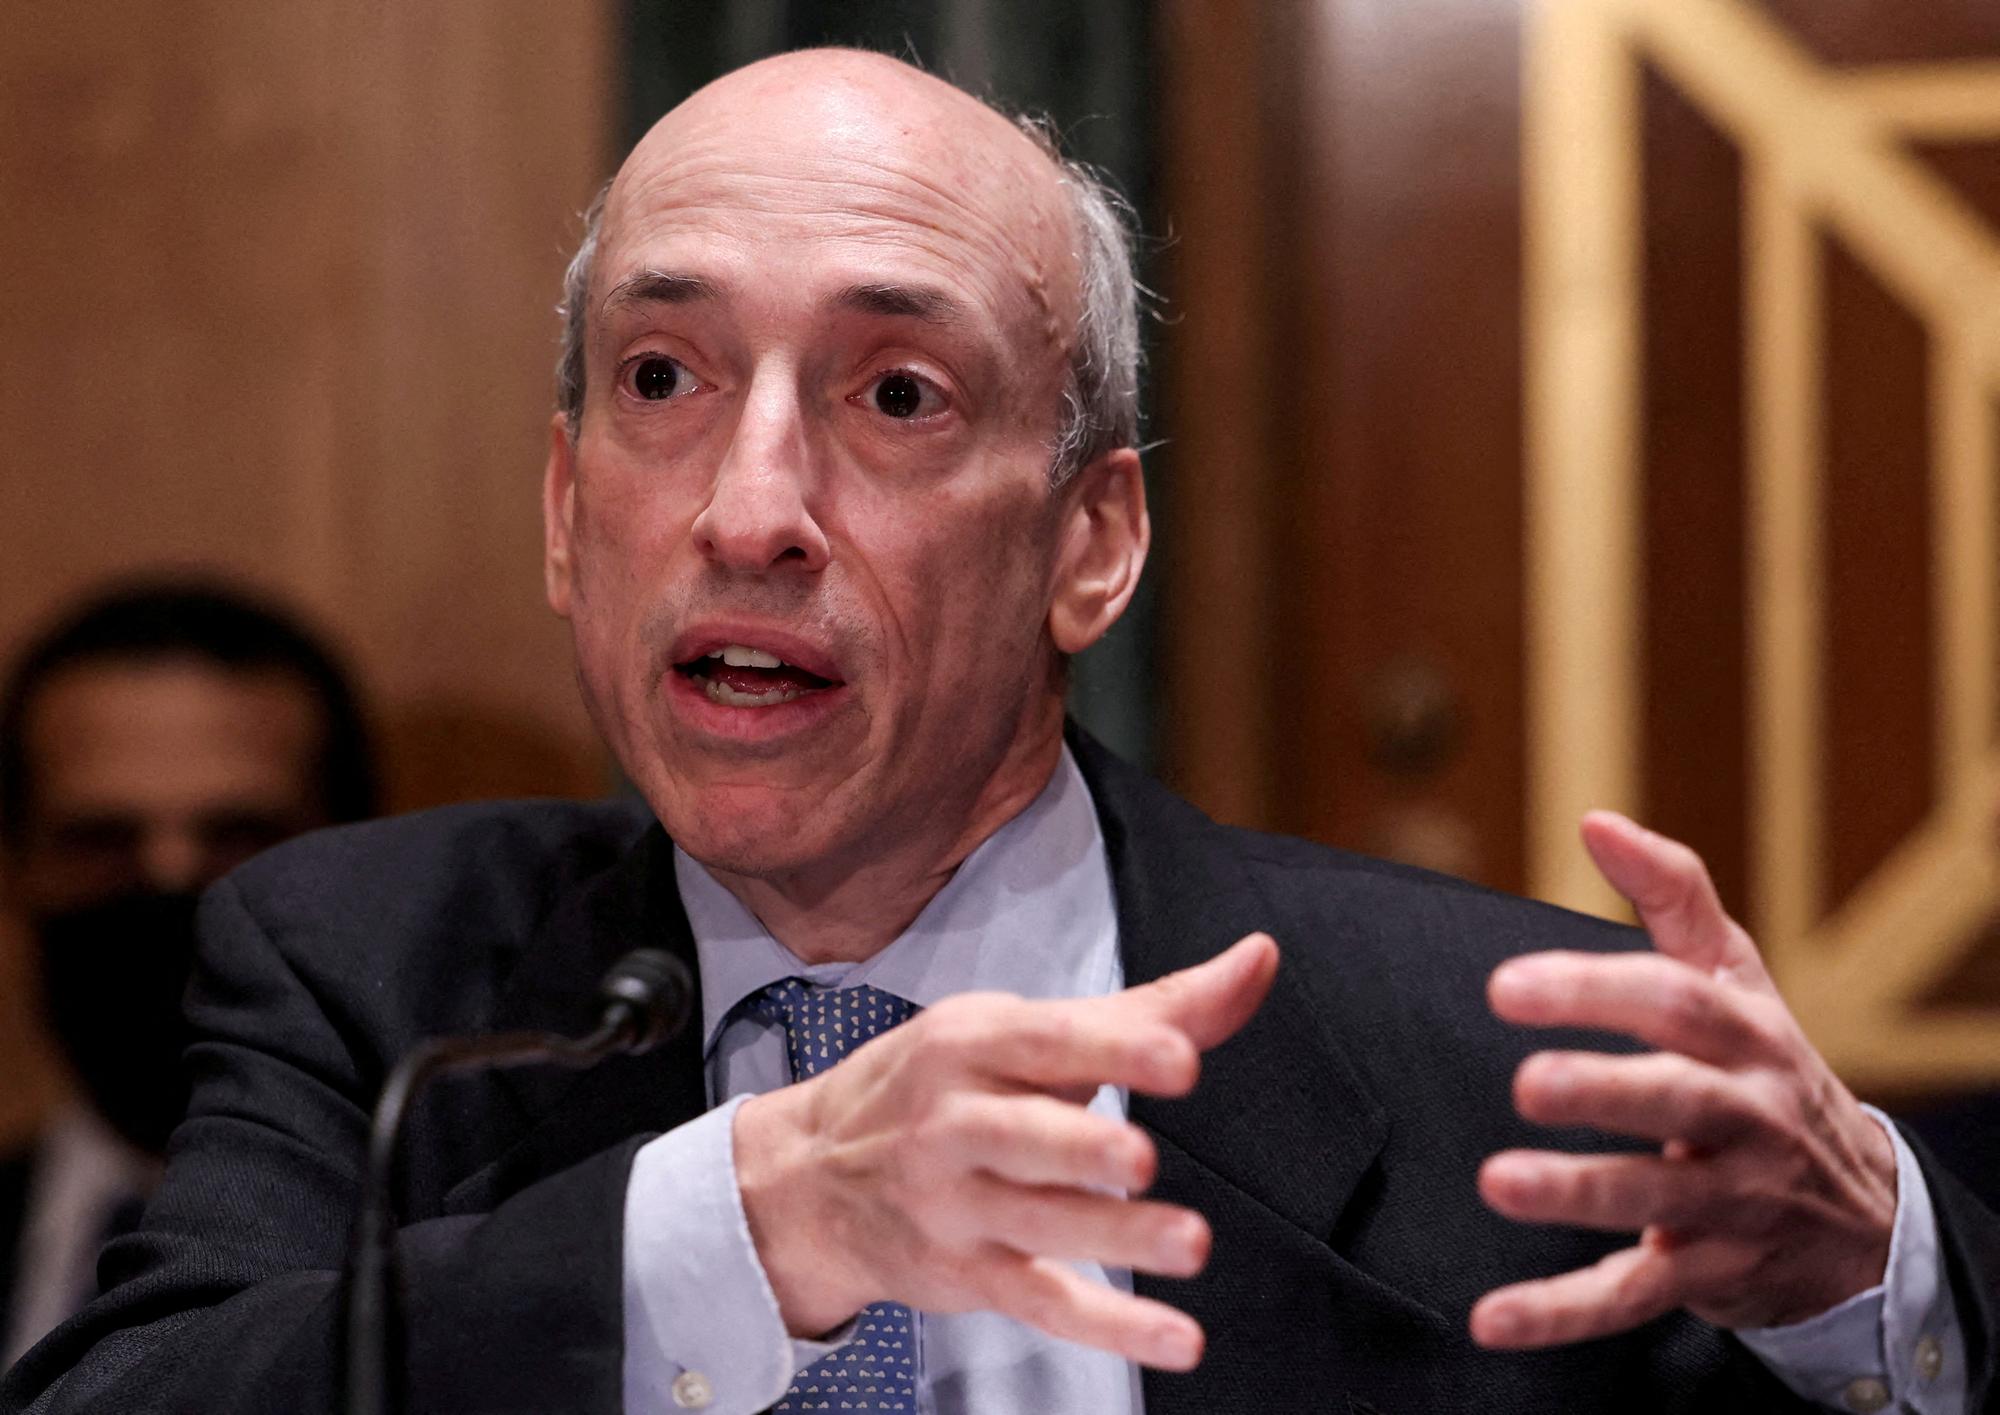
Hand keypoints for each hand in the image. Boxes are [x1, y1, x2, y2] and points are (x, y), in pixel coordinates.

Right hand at [732, 931, 1279, 1370]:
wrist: (810, 1178)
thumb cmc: (939, 1086)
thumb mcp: (1022, 1029)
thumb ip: (1151, 1008)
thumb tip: (1260, 959)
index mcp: (973, 1043)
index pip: (1045, 1042)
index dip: (1113, 1050)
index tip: (1179, 1057)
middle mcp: (956, 1122)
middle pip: (1021, 1136)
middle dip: (1080, 1147)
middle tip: (1139, 1158)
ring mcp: (958, 1205)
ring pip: (1040, 1225)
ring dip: (1115, 1237)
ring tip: (1189, 1243)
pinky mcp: (969, 1273)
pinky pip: (1043, 1303)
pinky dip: (1110, 1327)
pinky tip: (1174, 1336)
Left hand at [1471, 812, 1897, 1347]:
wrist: (1865, 1214)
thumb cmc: (1765, 1070)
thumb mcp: (1736, 978)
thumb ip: (1670, 895)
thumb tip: (1596, 819)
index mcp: (1744, 1038)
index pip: (1675, 1004)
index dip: (1595, 990)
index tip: (1506, 985)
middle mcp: (1745, 1119)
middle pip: (1678, 1101)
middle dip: (1604, 1091)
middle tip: (1526, 1083)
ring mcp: (1729, 1203)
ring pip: (1657, 1200)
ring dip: (1578, 1196)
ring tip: (1499, 1184)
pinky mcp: (1706, 1275)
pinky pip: (1632, 1299)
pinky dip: (1562, 1313)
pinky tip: (1494, 1320)